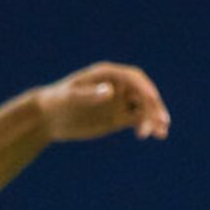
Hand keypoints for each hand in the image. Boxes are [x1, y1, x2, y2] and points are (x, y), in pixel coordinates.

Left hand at [36, 62, 170, 141]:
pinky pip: (137, 120)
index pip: (134, 79)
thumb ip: (89, 94)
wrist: (48, 118)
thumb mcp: (70, 98)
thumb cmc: (57, 102)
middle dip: (153, 107)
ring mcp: (118, 102)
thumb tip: (111, 92)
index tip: (153, 100)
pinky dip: (147, 126)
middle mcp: (117, 86)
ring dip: (154, 118)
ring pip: (143, 108)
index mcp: (108, 74)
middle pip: (143, 93)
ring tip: (161, 133)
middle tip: (161, 122)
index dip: (145, 89)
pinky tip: (155, 135)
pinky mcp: (117, 117)